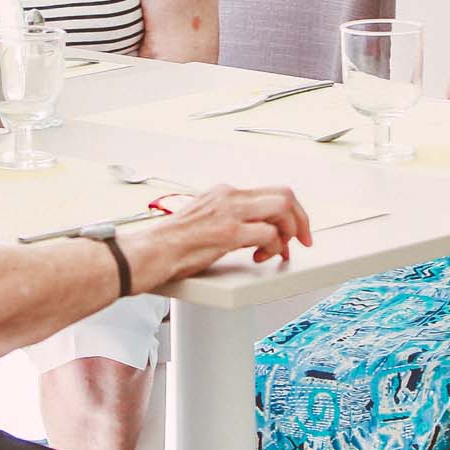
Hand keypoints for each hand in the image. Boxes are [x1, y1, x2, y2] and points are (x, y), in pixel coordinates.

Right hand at [122, 184, 311, 286]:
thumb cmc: (168, 245)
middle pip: (284, 194)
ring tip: (279, 251)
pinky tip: (260, 257)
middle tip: (302, 241)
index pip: (270, 191)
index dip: (290, 212)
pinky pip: (269, 234)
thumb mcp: (202, 221)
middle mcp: (228, 196)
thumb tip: (254, 232)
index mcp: (223, 193)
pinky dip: (273, 247)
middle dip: (300, 219)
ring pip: (282, 208)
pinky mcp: (228, 232)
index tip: (295, 230)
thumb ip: (227, 220)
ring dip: (289, 232)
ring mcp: (229, 212)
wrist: (147, 253)